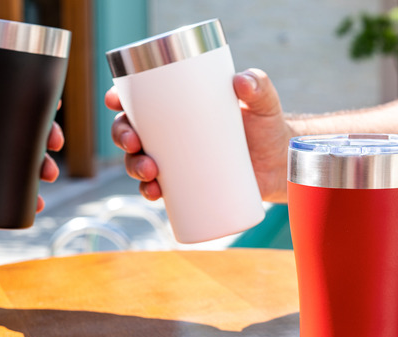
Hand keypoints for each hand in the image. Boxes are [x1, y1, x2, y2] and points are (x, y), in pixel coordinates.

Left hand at [0, 98, 63, 211]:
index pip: (13, 108)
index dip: (37, 108)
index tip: (54, 107)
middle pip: (27, 138)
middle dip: (47, 143)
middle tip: (54, 149)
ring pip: (23, 165)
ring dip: (42, 170)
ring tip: (48, 177)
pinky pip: (10, 191)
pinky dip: (26, 198)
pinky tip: (37, 203)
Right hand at [105, 68, 291, 202]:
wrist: (281, 163)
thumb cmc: (269, 125)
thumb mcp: (264, 102)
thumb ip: (258, 85)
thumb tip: (241, 81)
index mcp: (179, 106)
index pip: (141, 99)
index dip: (119, 98)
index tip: (115, 101)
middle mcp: (172, 133)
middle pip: (132, 131)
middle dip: (122, 136)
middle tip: (134, 144)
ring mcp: (177, 160)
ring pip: (139, 161)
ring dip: (133, 167)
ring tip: (150, 173)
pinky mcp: (187, 185)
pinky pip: (157, 188)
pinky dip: (150, 192)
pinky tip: (153, 193)